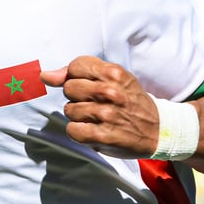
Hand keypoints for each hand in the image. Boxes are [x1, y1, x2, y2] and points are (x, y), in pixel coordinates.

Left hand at [41, 56, 158, 158]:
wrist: (158, 129)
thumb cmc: (130, 100)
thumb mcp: (113, 78)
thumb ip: (79, 73)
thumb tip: (45, 76)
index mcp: (114, 73)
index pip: (75, 66)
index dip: (76, 76)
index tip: (88, 85)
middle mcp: (110, 92)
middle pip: (69, 88)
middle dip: (76, 96)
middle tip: (94, 103)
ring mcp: (107, 115)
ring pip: (69, 110)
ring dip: (78, 116)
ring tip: (96, 118)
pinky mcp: (104, 136)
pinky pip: (73, 130)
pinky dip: (78, 132)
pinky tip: (91, 130)